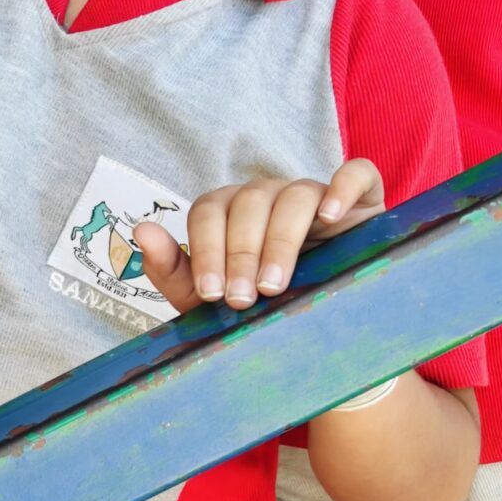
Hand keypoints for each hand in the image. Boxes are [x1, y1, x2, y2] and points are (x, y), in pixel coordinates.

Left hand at [133, 161, 383, 315]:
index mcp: (228, 211)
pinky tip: (330, 220)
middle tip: (243, 299)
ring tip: (275, 285)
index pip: (208, 212)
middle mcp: (268, 195)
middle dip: (241, 254)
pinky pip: (356, 174)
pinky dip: (343, 189)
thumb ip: (172, 269)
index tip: (211, 293)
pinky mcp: (360, 197)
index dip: (206, 250)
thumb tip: (140, 230)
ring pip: (295, 196)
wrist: (326, 326)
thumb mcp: (211, 299)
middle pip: (248, 204)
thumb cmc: (261, 308)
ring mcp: (313, 192)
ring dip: (281, 240)